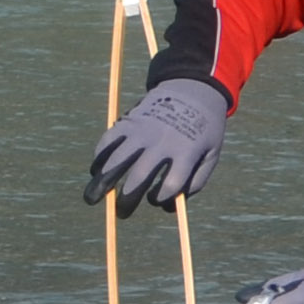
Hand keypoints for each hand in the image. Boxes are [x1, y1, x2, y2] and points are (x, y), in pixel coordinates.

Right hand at [87, 78, 229, 213]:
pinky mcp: (129, 121)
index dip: (160, 198)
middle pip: (139, 177)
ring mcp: (142, 131)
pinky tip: (96, 171)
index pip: (170, 184)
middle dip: (127, 200)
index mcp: (186, 152)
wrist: (192, 90)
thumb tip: (169, 207)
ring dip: (102, 182)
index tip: (155, 200)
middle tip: (122, 213)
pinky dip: (99, 158)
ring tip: (92, 199)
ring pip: (117, 160)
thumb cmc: (202, 131)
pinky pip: (108, 142)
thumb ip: (195, 182)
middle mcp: (161, 142)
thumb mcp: (211, 154)